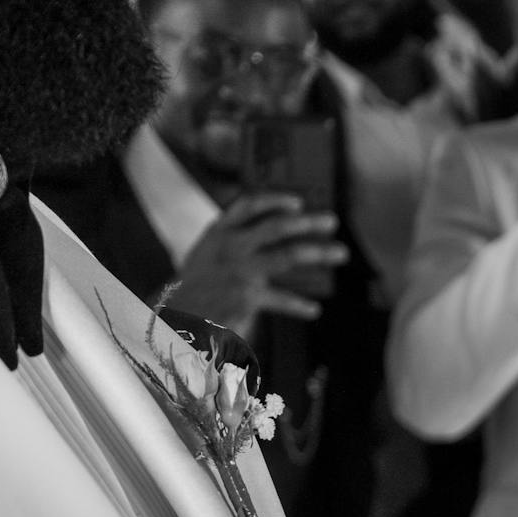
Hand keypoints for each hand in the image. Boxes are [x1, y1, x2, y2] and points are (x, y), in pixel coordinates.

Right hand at [168, 193, 347, 336]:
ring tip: (340, 253)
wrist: (177, 314)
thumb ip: (236, 238)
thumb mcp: (209, 251)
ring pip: (287, 255)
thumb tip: (276, 227)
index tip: (298, 202)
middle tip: (332, 221)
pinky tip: (314, 309)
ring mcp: (239, 270)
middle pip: (276, 227)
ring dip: (319, 252)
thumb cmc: (199, 283)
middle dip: (308, 222)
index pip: (248, 205)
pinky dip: (300, 305)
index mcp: (219, 231)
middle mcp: (230, 246)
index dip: (275, 200)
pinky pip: (282, 298)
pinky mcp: (246, 296)